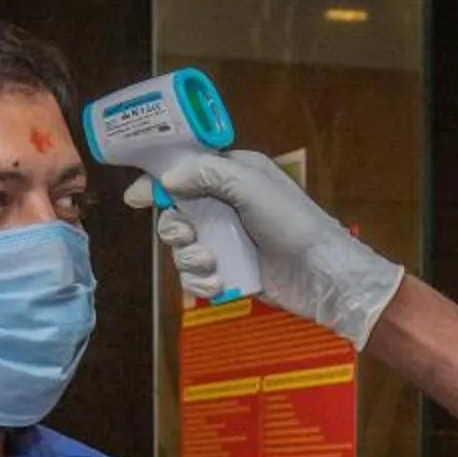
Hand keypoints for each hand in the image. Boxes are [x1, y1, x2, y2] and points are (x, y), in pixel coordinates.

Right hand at [125, 152, 405, 351]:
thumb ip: (209, 174)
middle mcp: (225, 205)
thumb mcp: (252, 187)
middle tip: (189, 236)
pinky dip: (199, 283)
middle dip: (174, 228)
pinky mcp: (228, 271)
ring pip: (182, 247)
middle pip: (175, 212)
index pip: (184, 171)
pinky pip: (195, 276)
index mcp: (232, 175)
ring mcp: (226, 240)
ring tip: (212, 265)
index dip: (157, 182)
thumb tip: (168, 179)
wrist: (322, 276)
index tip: (136, 197)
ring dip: (189, 259)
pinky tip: (216, 286)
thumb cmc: (294, 224)